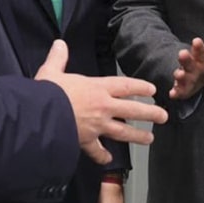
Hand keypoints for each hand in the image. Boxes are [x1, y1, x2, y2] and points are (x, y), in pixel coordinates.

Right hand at [35, 41, 166, 164]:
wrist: (39, 117)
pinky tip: (108, 159)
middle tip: (163, 116)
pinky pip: (97, 150)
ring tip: (150, 139)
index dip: (140, 87)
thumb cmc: (47, 93)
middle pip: (132, 109)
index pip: (125, 86)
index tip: (152, 90)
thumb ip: (58, 58)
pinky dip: (102, 155)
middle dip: (150, 113)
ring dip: (137, 136)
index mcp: (97, 88)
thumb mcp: (51, 71)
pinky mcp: (86, 141)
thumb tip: (59, 43)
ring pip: (122, 132)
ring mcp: (96, 125)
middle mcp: (102, 107)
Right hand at [169, 38, 203, 99]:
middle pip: (188, 61)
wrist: (193, 78)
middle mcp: (191, 67)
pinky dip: (175, 92)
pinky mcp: (181, 89)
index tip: (196, 40)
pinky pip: (177, 90)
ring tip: (178, 75)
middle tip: (183, 53)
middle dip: (185, 58)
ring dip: (179, 75)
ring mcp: (184, 77)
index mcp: (202, 60)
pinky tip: (173, 94)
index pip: (200, 52)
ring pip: (180, 75)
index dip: (198, 47)